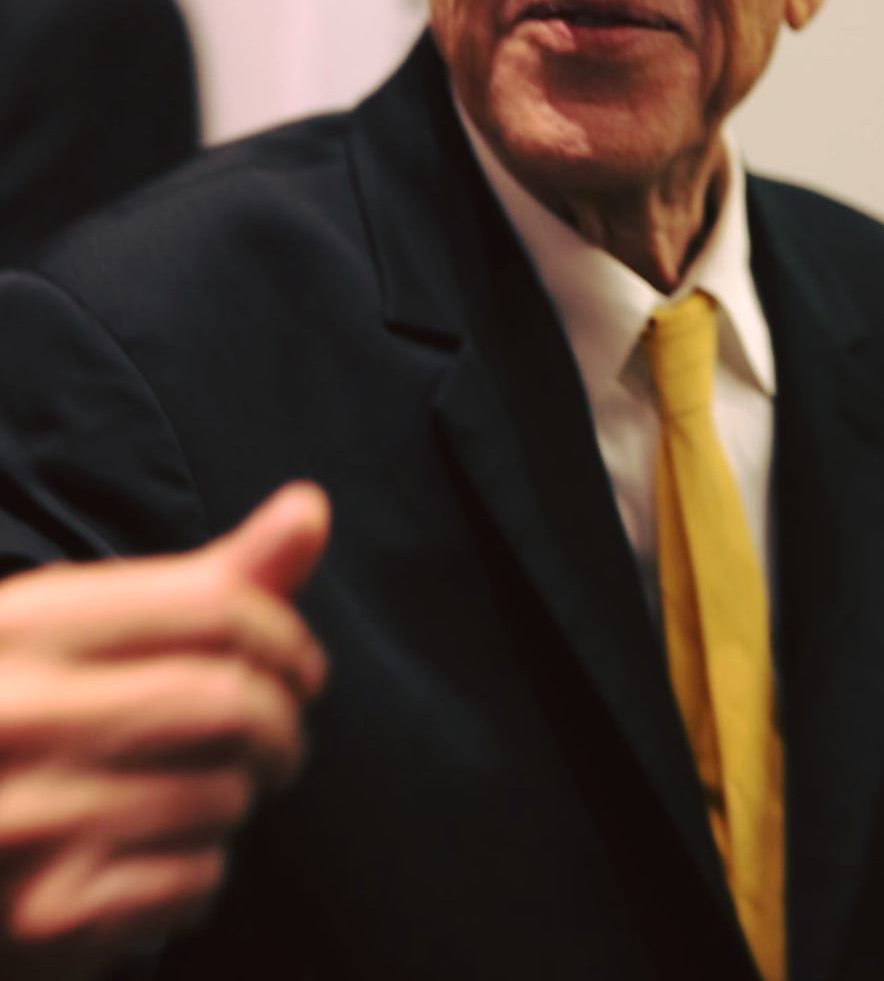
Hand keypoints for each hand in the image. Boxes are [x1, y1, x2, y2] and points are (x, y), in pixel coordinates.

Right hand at [0, 482, 330, 979]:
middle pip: (230, 703)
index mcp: (24, 625)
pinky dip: (202, 873)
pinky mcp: (43, 916)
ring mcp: (28, 819)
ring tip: (201, 795)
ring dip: (239, 800)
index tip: (300, 666)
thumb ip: (199, 583)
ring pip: (221, 797)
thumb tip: (312, 507)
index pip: (212, 607)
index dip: (284, 635)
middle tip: (280, 742)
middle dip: (282, 725)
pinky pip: (193, 882)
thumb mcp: (72, 633)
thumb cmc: (9, 718)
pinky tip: (159, 860)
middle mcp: (20, 714)